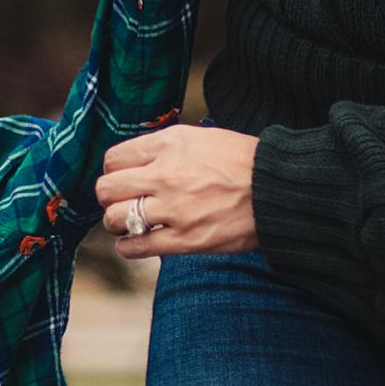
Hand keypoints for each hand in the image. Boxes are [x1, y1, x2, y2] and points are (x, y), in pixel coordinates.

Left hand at [94, 125, 259, 257]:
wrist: (278, 190)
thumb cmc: (242, 162)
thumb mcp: (201, 138)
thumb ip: (165, 147)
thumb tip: (133, 161)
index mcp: (170, 145)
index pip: (114, 159)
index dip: (114, 171)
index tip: (123, 179)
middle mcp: (167, 174)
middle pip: (106, 189)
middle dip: (108, 197)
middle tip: (121, 201)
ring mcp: (175, 209)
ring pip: (115, 218)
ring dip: (116, 222)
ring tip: (129, 222)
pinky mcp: (185, 240)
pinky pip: (135, 246)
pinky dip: (127, 247)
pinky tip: (135, 241)